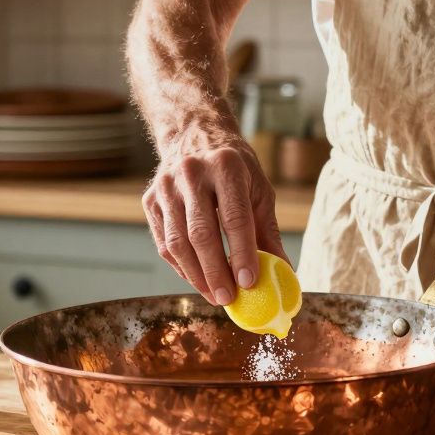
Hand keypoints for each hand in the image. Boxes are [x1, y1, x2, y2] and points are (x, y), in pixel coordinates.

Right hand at [143, 133, 286, 304]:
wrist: (195, 136)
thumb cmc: (234, 168)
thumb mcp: (258, 189)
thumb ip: (268, 231)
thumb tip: (284, 272)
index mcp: (226, 166)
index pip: (234, 217)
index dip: (242, 253)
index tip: (249, 282)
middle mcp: (191, 173)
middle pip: (202, 233)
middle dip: (216, 272)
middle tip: (229, 299)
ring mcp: (166, 187)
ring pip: (177, 242)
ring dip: (196, 276)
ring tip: (215, 296)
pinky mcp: (150, 200)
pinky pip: (164, 243)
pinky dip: (181, 267)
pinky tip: (198, 280)